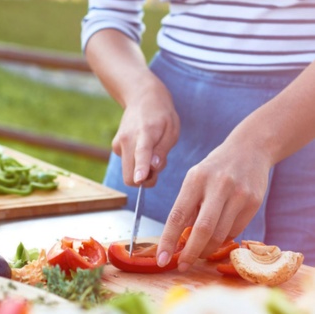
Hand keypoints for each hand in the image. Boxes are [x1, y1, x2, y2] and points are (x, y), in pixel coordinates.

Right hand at [112, 73, 179, 186]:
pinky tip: (144, 148)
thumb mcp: (172, 131)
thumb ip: (162, 151)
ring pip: (128, 172)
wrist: (142, 98)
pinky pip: (127, 164)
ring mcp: (118, 143)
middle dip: (145, 179)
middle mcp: (127, 139)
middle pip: (130, 175)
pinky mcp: (115, 146)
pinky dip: (137, 163)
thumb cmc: (161, 115)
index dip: (141, 168)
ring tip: (153, 152)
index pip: (142, 153)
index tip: (139, 179)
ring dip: (142, 171)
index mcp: (146, 133)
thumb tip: (153, 167)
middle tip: (158, 165)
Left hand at [156, 135, 271, 270]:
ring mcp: (238, 194)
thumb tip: (179, 237)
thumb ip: (188, 204)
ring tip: (198, 252)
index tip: (161, 258)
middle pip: (202, 229)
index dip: (168, 239)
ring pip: (220, 234)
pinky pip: (235, 231)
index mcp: (196, 179)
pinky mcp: (254, 202)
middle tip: (182, 265)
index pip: (178, 214)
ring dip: (206, 249)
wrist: (249, 149)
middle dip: (190, 253)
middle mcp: (217, 186)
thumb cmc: (215, 167)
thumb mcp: (196, 178)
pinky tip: (217, 236)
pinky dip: (223, 239)